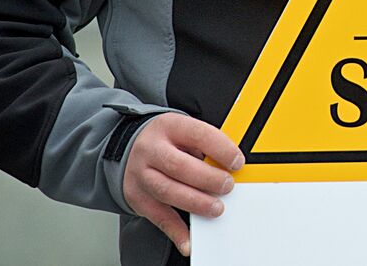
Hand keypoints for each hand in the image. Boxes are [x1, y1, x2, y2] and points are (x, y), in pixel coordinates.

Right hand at [123, 113, 243, 258]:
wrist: (129, 147)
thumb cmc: (167, 140)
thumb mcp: (185, 132)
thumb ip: (205, 146)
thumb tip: (230, 167)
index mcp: (170, 127)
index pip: (198, 135)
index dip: (221, 149)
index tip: (237, 163)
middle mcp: (151, 150)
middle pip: (179, 165)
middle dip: (208, 179)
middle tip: (227, 186)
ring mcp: (141, 174)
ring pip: (168, 191)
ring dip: (196, 202)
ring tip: (216, 208)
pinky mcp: (138, 198)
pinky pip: (158, 217)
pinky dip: (176, 231)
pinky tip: (189, 239)